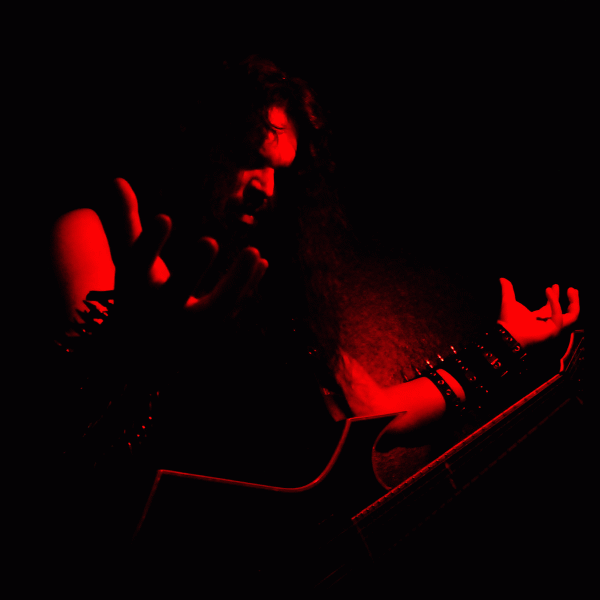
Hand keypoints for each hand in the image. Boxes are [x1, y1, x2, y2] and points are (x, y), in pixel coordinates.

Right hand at [112, 179, 267, 347]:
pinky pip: (231, 313)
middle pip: (172, 295)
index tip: (164, 217)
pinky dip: (247, 289)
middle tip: (209, 240)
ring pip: (214, 310)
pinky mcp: (209, 336)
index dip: (148, 243)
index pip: (135, 268)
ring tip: (254, 251)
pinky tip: (261, 262)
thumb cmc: (139, 291)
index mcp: (132, 291)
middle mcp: (157, 314)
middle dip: (191, 270)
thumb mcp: (129, 260)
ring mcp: (185, 330)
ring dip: (236, 282)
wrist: (144, 345)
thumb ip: (125, 222)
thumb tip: (117, 179)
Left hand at [497, 278, 579, 348]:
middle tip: (572, 289)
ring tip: (571, 289)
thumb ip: (508, 290)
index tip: (554, 285)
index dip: (555, 297)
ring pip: (572, 316)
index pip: (552, 308)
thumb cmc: (508, 320)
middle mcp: (548, 324)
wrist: (507, 333)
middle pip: (567, 313)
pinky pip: (559, 315)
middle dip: (573, 301)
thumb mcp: (509, 301)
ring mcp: (553, 329)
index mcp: (539, 318)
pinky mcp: (554, 330)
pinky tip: (548, 290)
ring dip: (574, 302)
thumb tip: (502, 279)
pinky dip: (555, 302)